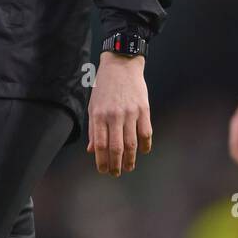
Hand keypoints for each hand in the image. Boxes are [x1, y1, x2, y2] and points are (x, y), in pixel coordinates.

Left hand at [86, 52, 150, 175]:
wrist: (121, 65)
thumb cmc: (104, 87)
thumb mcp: (93, 106)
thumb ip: (94, 129)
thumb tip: (92, 150)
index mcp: (99, 115)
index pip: (100, 145)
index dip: (101, 161)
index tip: (103, 170)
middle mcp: (114, 116)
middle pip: (116, 147)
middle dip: (116, 164)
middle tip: (116, 173)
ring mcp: (130, 113)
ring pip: (132, 143)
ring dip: (130, 159)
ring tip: (129, 167)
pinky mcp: (143, 109)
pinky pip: (146, 132)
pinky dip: (145, 145)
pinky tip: (143, 151)